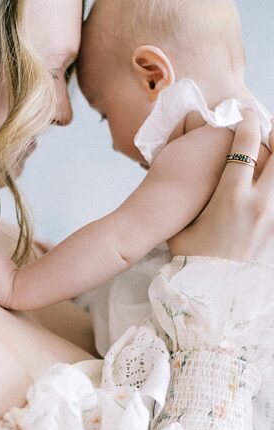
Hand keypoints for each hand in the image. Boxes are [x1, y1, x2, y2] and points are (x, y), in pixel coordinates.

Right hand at [172, 109, 273, 264]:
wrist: (214, 295)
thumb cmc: (192, 260)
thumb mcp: (182, 227)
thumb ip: (191, 200)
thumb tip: (184, 178)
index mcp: (229, 197)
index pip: (245, 145)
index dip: (247, 123)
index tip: (244, 115)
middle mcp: (258, 202)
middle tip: (268, 127)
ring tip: (272, 150)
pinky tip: (269, 179)